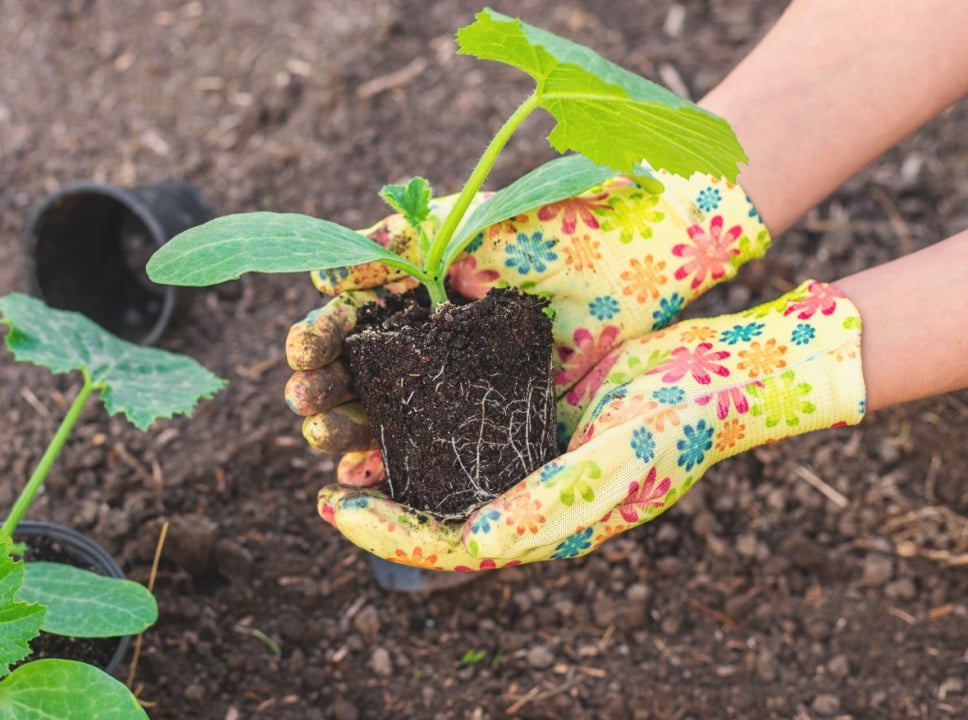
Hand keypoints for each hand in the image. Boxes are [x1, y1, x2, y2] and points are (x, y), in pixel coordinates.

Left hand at [286, 166, 822, 567]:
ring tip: (338, 427)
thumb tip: (476, 543)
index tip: (332, 507)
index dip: (386, 533)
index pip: (447, 545)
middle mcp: (524, 496)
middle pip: (432, 510)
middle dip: (374, 499)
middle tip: (321, 473)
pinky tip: (388, 382)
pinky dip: (421, 410)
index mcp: (541, 525)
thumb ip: (547, 503)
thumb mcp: (613, 461)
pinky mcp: (527, 414)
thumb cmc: (678, 425)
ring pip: (439, 467)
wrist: (717, 375)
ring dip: (388, 452)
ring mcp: (524, 456)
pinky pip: (461, 423)